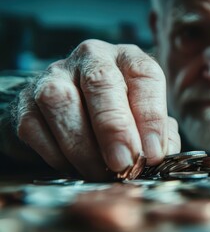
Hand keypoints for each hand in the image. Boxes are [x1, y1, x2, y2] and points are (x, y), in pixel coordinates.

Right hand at [15, 39, 180, 179]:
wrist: (71, 108)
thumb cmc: (119, 113)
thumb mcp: (146, 118)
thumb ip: (161, 133)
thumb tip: (159, 154)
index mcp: (128, 59)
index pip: (145, 76)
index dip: (151, 116)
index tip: (154, 152)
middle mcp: (92, 58)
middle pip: (101, 82)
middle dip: (114, 128)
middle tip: (124, 163)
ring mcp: (55, 75)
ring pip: (62, 102)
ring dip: (84, 147)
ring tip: (102, 173)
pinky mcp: (27, 100)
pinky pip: (36, 127)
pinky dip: (57, 154)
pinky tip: (75, 168)